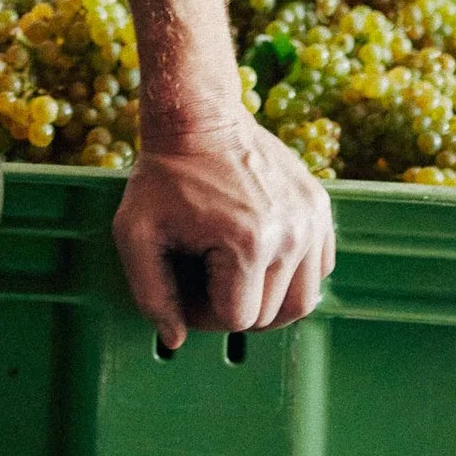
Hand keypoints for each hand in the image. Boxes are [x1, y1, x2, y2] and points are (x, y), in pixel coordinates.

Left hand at [114, 111, 334, 349]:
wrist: (198, 116)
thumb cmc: (163, 175)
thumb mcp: (135, 233)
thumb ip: (150, 294)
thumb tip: (175, 339)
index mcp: (247, 245)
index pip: (237, 319)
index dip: (203, 313)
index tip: (185, 286)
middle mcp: (289, 235)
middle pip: (270, 315)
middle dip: (234, 306)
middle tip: (206, 278)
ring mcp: (309, 219)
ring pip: (302, 299)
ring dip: (268, 298)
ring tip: (235, 276)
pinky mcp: (319, 205)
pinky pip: (319, 266)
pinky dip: (294, 274)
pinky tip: (262, 257)